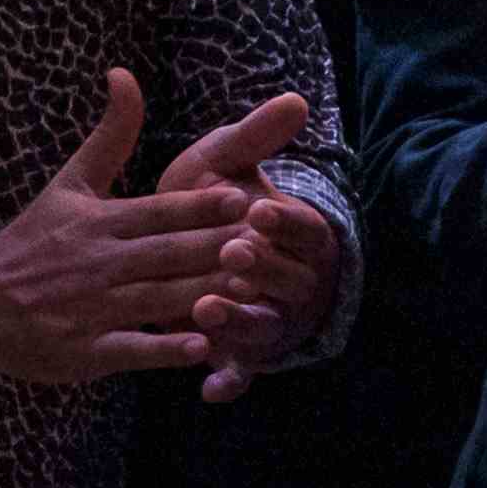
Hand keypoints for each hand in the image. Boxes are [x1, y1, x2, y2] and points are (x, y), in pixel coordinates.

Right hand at [0, 71, 301, 388]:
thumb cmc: (30, 242)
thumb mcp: (68, 183)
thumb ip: (109, 135)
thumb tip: (124, 73)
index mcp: (98, 223)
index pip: (157, 211)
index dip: (199, 206)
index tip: (241, 199)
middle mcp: (97, 264)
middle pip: (165, 255)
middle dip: (213, 249)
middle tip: (261, 245)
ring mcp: (91, 309)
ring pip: (155, 300)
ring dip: (201, 295)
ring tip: (246, 290)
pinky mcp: (85, 351)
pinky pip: (131, 349)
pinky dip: (164, 349)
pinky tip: (200, 347)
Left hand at [149, 90, 345, 403]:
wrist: (184, 246)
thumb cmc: (212, 202)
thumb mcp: (228, 165)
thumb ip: (255, 137)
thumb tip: (296, 98)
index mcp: (298, 235)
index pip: (302, 229)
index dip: (282, 222)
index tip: (257, 210)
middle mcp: (291, 282)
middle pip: (288, 282)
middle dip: (262, 269)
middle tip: (231, 254)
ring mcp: (267, 321)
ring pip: (263, 327)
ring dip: (240, 320)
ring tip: (206, 307)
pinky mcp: (241, 354)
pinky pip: (241, 373)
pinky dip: (229, 381)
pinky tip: (208, 389)